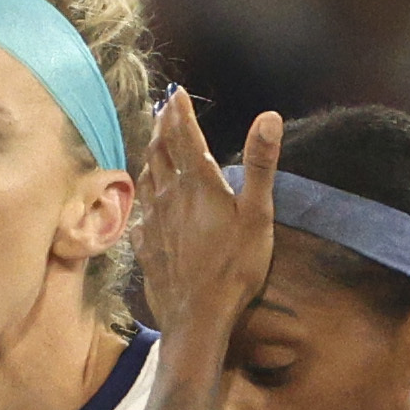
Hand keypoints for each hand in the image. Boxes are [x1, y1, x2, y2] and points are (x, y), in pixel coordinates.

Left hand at [131, 91, 286, 360]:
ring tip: (154, 144)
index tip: (174, 92)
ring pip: (146, 178)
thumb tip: (269, 117)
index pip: (184, 137)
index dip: (178, 112)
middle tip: (163, 111)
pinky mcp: (146, 245)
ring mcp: (153, 222)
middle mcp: (169, 197)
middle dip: (161, 128)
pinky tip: (146, 198)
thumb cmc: (234, 268)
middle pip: (160, 153)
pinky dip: (144, 193)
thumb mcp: (257, 215)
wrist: (197, 318)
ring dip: (150, 156)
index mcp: (198, 185)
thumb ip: (261, 164)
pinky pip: (141, 211)